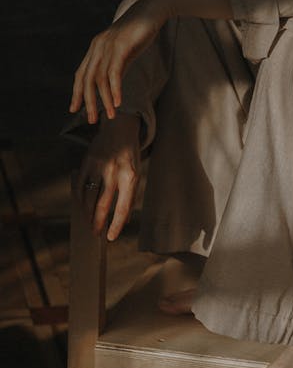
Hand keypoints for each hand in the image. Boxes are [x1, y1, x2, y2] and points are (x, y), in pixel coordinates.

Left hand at [69, 0, 169, 123]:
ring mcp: (108, 46)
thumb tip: (113, 86)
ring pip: (100, 79)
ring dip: (104, 100)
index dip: (77, 93)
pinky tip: (117, 103)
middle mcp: (98, 47)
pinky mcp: (120, 46)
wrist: (153, 10)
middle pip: (87, 79)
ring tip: (110, 116)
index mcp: (96, 48)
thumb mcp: (125, 52)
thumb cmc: (140, 31)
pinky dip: (115, 89)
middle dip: (88, 102)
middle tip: (91, 120)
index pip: (81, 74)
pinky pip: (114, 72)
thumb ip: (117, 67)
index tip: (75, 109)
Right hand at [77, 115, 140, 239]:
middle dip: (98, 222)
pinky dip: (80, 199)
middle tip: (96, 233)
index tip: (110, 237)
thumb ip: (130, 196)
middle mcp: (114, 172)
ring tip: (89, 222)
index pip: (122, 208)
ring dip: (87, 213)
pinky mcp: (87, 162)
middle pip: (102, 205)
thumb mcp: (137, 174)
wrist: (120, 130)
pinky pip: (80, 185)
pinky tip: (83, 207)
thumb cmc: (130, 157)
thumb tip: (124, 220)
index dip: (116, 225)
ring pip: (89, 197)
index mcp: (130, 177)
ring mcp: (99, 167)